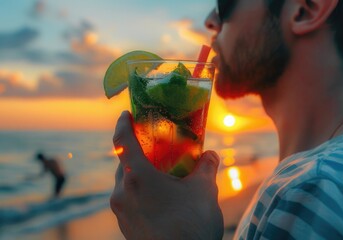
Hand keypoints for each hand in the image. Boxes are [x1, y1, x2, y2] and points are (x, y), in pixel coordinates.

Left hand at [110, 111, 223, 239]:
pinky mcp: (125, 228)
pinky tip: (159, 198)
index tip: (126, 114)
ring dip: (138, 174)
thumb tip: (210, 155)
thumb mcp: (204, 191)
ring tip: (160, 174)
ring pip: (125, 183)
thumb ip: (206, 167)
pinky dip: (138, 191)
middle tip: (153, 147)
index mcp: (137, 178)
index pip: (122, 141)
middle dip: (136, 152)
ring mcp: (121, 212)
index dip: (123, 124)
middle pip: (123, 163)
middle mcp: (122, 193)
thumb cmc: (192, 225)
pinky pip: (127, 200)